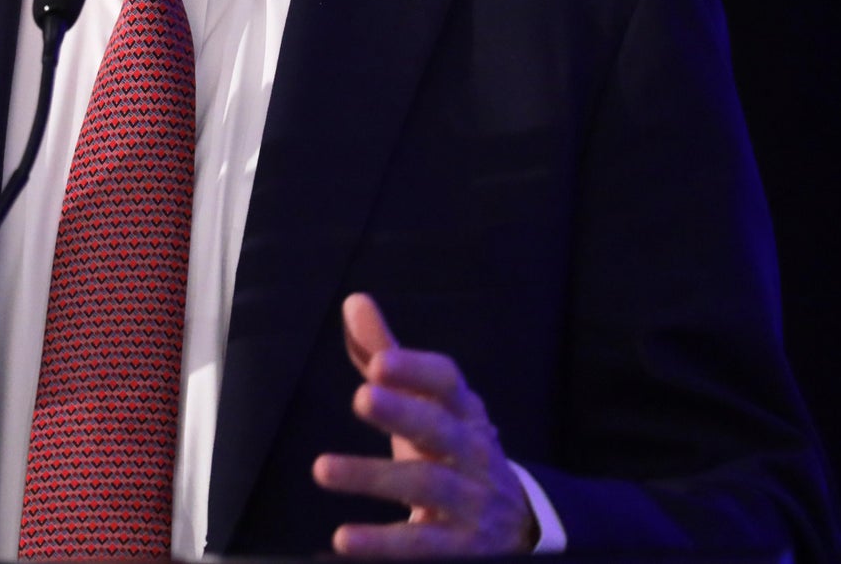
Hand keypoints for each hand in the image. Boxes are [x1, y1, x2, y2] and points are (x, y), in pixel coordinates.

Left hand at [312, 293, 535, 555]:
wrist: (517, 526)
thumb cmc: (451, 452)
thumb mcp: (426, 406)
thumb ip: (388, 356)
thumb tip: (354, 302)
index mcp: (462, 413)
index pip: (447, 383)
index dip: (416, 371)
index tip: (379, 362)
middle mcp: (473, 453)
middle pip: (441, 430)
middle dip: (404, 412)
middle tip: (362, 397)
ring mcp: (472, 503)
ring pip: (429, 486)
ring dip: (375, 476)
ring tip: (323, 468)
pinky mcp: (462, 548)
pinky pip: (424, 546)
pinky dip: (384, 544)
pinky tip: (343, 539)